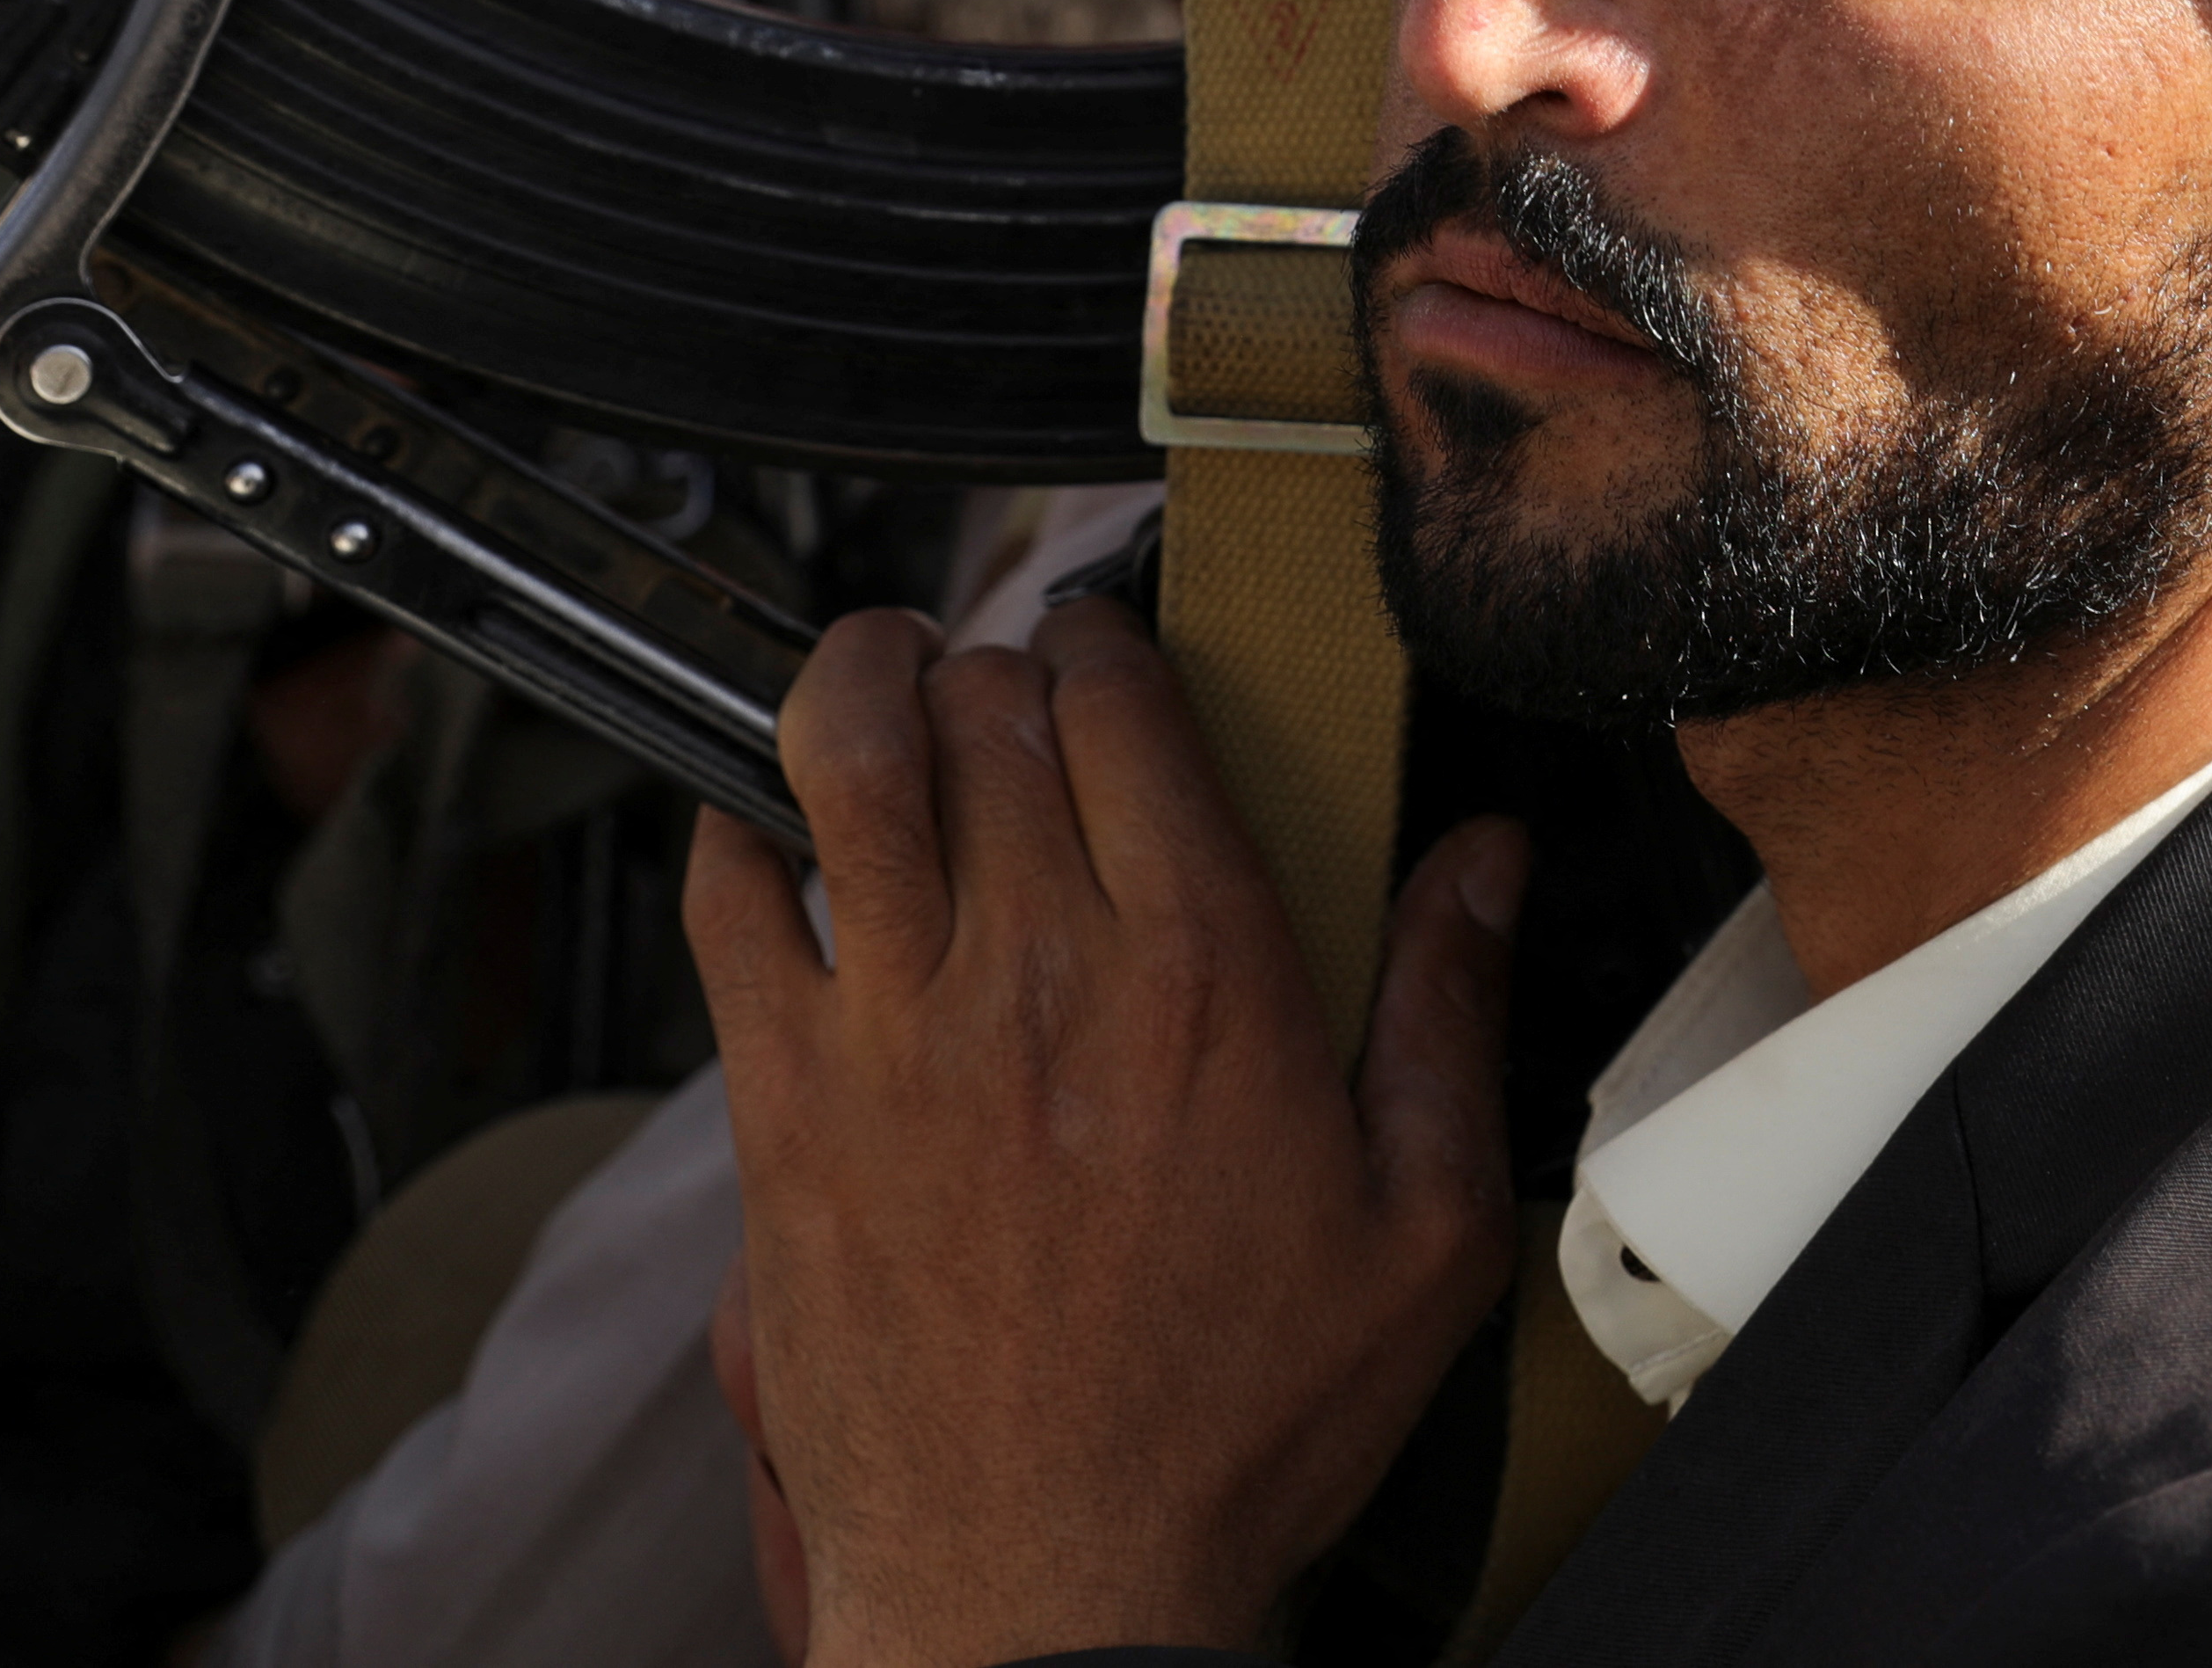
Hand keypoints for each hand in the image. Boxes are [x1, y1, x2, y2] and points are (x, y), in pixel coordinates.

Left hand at [688, 599, 1525, 1667]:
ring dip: (860, 683)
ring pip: (845, 762)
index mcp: (1202, 976)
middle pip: (987, 708)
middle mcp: (1040, 972)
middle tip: (1010, 677)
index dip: (1110, 639)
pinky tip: (769, 824)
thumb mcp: (1422, 1234)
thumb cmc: (1232, 1426)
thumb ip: (1452, 1017)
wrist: (1048, 1585)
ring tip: (882, 672)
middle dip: (999, 658)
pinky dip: (740, 831)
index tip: (1112, 648)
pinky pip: (728, 909)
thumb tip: (1483, 861)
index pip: (1126, 709)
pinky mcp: (785, 1113)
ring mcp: (893, 1035)